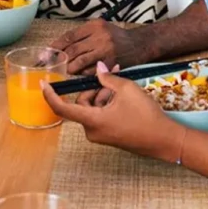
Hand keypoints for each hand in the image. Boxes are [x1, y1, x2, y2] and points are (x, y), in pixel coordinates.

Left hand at [43, 66, 182, 160]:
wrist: (164, 139)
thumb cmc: (146, 116)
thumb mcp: (126, 90)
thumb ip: (107, 78)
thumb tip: (98, 69)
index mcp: (92, 120)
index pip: (62, 108)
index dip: (50, 95)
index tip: (43, 83)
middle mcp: (92, 131)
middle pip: (81, 104)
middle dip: (93, 89)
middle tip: (110, 78)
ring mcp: (100, 136)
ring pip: (92, 109)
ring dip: (102, 96)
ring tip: (122, 89)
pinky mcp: (108, 136)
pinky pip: (100, 117)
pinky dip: (107, 105)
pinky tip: (123, 99)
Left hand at [56, 18, 152, 72]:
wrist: (140, 44)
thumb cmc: (117, 37)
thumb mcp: (101, 29)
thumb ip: (84, 36)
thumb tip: (61, 48)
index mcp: (94, 26)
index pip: (69, 36)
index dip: (55, 46)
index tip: (45, 54)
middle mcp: (99, 36)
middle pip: (73, 49)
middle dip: (59, 59)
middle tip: (50, 66)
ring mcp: (105, 50)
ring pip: (80, 61)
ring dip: (69, 68)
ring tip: (63, 72)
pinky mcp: (111, 63)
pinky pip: (91, 71)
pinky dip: (82, 74)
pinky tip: (78, 76)